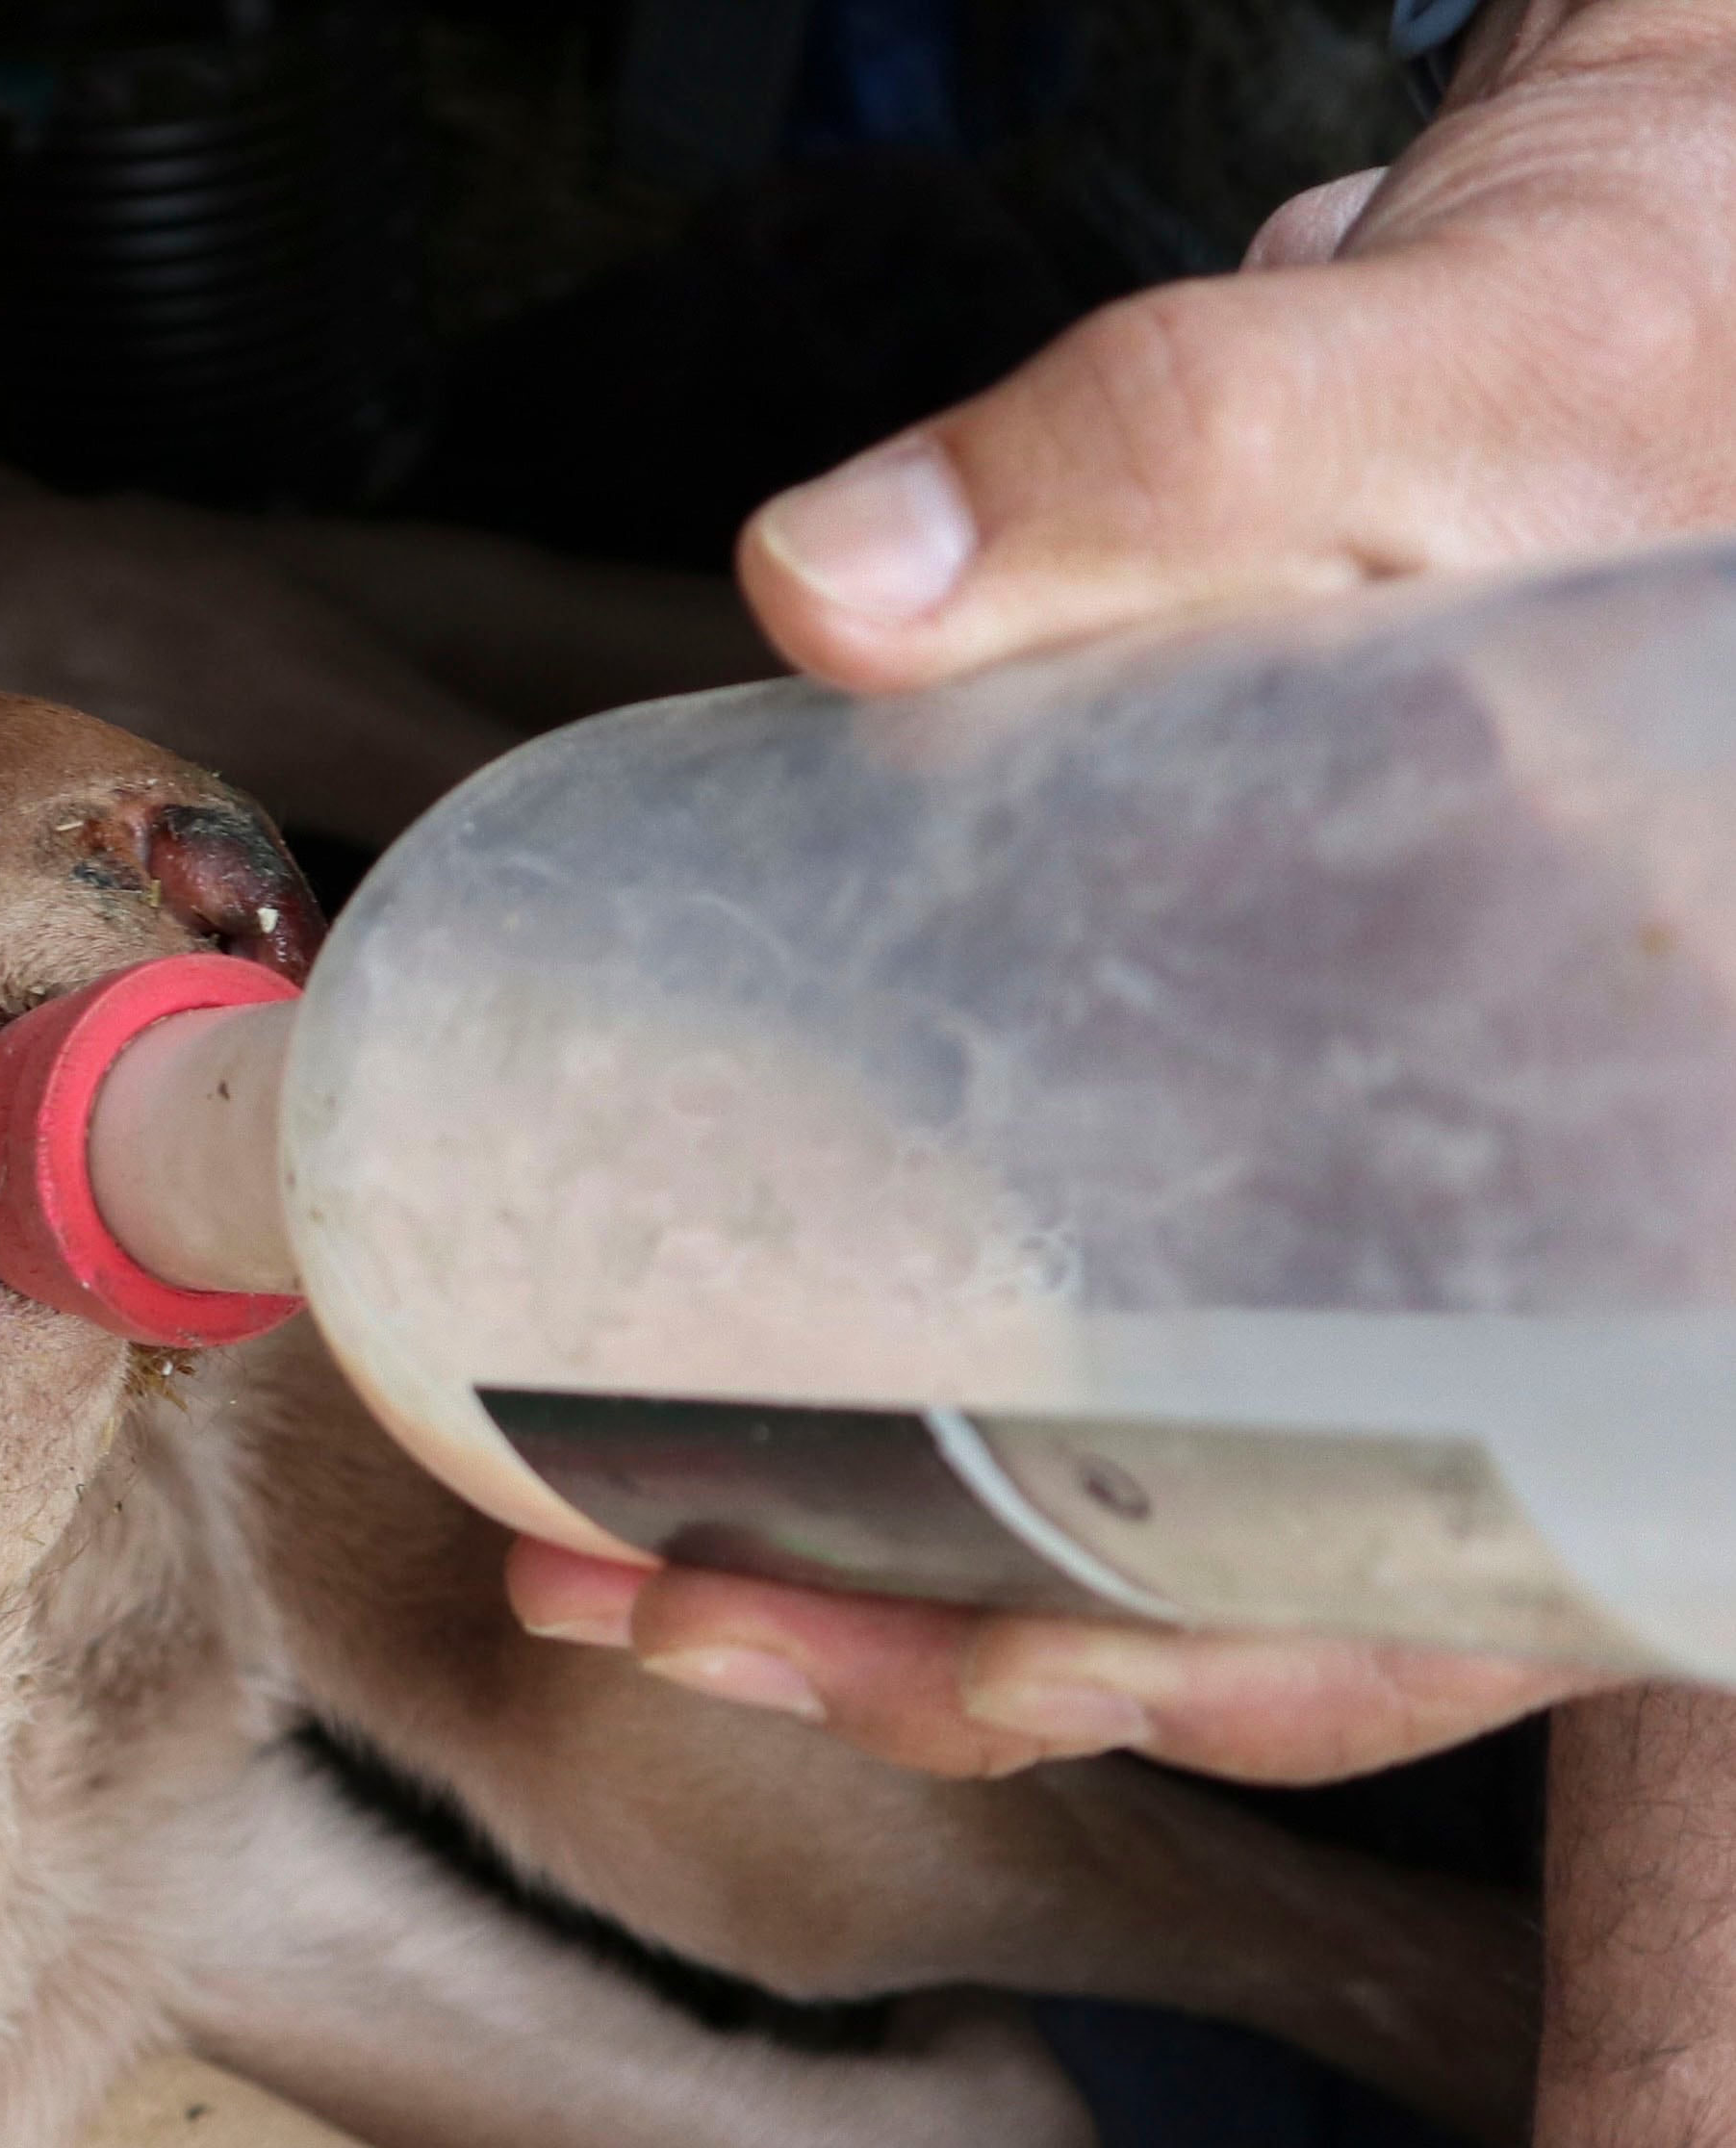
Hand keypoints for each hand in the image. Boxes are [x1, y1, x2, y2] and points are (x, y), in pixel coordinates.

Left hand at [572, 0, 1711, 1780]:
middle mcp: (1502, 1269)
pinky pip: (1086, 1373)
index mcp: (1629, 1189)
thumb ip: (1161, 462)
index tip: (1010, 1672)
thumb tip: (832, 581)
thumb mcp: (1398, 416)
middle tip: (675, 1608)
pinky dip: (893, 1436)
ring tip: (613, 1567)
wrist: (1561, 382)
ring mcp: (1358, 1239)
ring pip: (1151, 1532)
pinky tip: (697, 1423)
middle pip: (1255, 1595)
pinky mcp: (1228, 1168)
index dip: (1237, 1656)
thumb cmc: (1542, 410)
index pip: (1455, 1560)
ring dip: (884, 1592)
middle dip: (959, 1654)